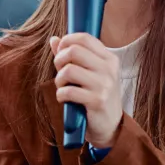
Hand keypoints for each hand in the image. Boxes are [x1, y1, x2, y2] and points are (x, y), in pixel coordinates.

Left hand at [51, 33, 123, 148]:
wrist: (110, 126)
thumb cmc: (96, 96)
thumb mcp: (89, 73)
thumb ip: (71, 56)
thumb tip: (54, 39)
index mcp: (109, 58)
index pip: (84, 38)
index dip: (66, 42)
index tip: (61, 53)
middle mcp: (109, 69)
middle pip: (73, 51)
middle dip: (59, 60)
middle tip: (60, 72)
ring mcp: (104, 85)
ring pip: (69, 70)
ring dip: (59, 80)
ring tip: (63, 87)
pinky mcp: (97, 101)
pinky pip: (68, 91)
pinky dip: (60, 95)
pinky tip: (65, 99)